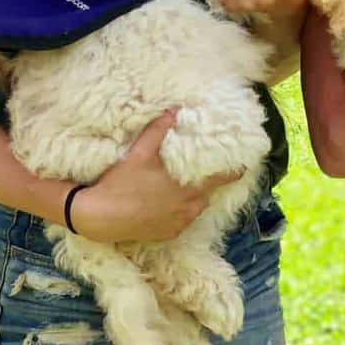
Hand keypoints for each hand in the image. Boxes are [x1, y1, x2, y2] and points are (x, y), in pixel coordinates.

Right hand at [65, 110, 243, 244]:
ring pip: (193, 210)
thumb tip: (173, 109)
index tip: (243, 167)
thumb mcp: (139, 152)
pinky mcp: (168, 235)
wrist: (101, 216)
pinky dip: (177, 215)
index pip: (222, 179)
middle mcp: (190, 207)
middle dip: (204, 186)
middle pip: (206, 195)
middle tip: (195, 178)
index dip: (234, 172)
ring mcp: (179, 223)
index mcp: (190, 188)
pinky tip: (162, 208)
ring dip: (190, 201)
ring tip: (176, 192)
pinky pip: (180, 223)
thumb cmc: (122, 183)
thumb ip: (158, 131)